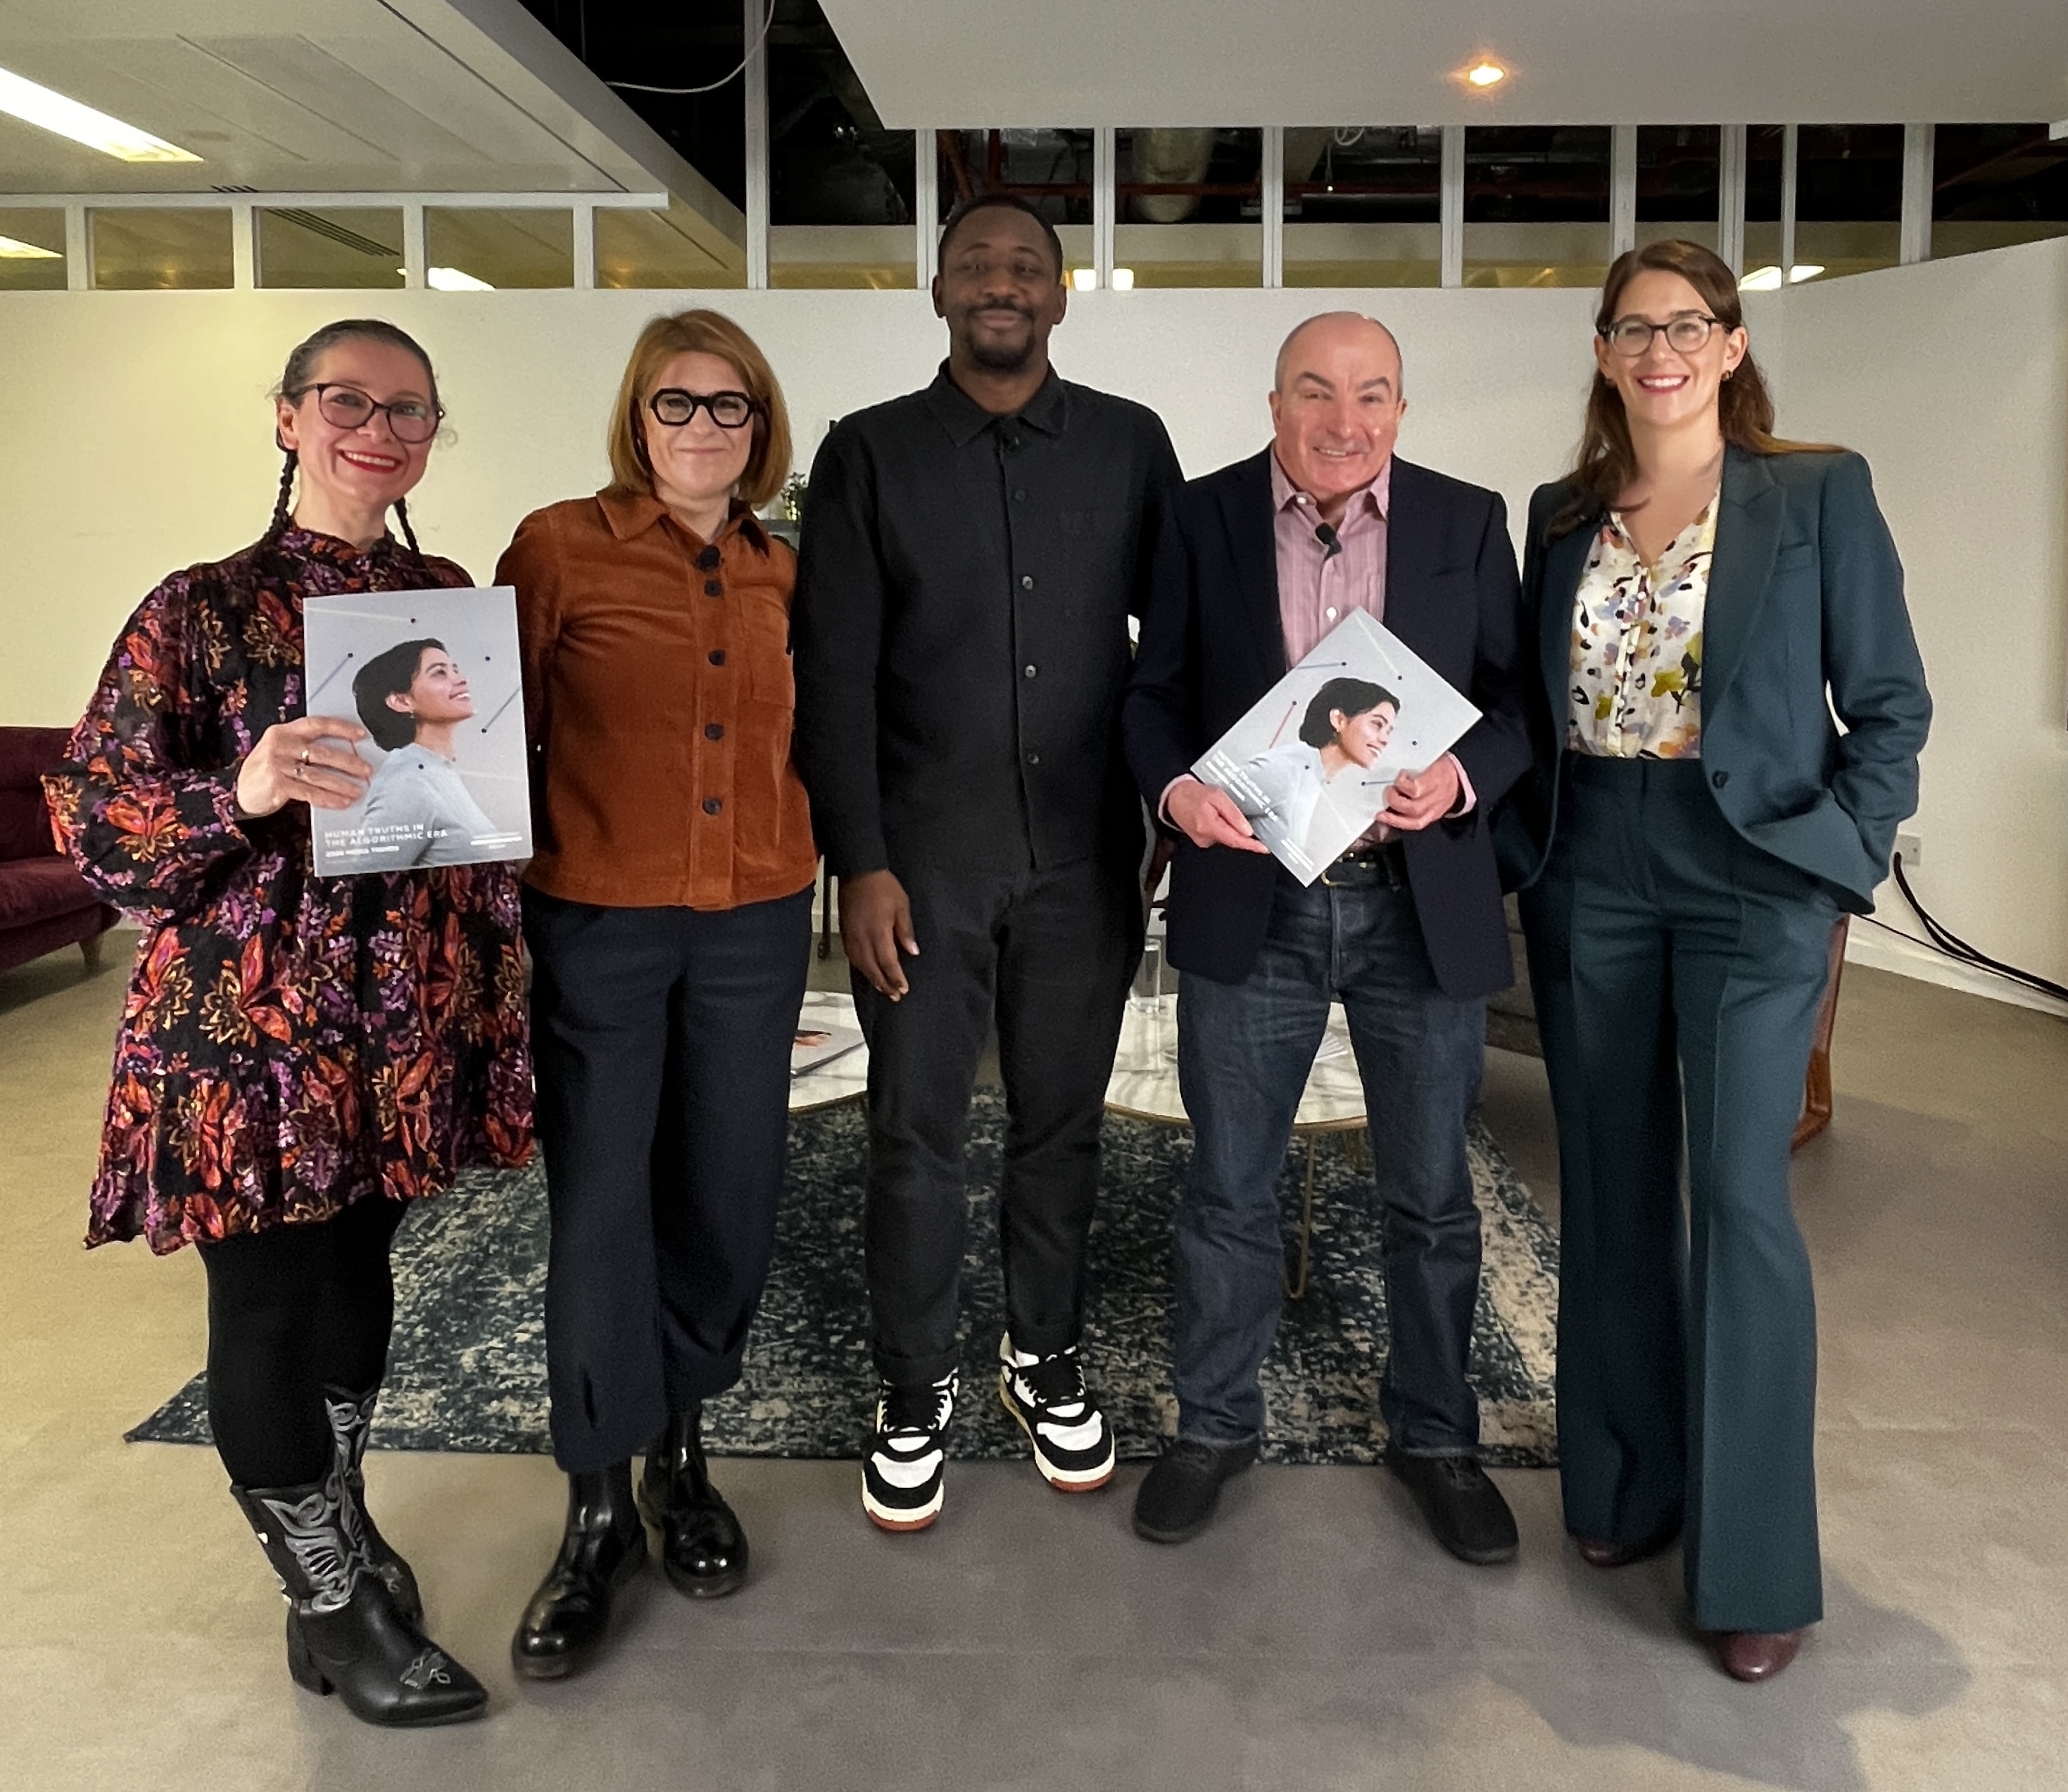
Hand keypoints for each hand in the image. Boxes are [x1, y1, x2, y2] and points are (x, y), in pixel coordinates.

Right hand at [235, 716, 372, 816]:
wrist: (239, 791)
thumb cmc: (266, 768)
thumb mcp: (280, 749)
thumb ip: (304, 746)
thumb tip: (345, 751)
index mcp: (283, 731)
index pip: (316, 724)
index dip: (341, 728)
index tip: (362, 734)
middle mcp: (280, 745)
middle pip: (321, 752)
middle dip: (348, 762)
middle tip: (367, 769)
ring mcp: (277, 765)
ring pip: (318, 775)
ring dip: (342, 784)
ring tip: (359, 790)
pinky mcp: (277, 785)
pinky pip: (309, 792)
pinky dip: (328, 798)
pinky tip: (342, 802)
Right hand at [839, 869, 918, 999]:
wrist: (858, 871)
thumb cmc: (882, 886)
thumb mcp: (901, 905)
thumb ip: (905, 930)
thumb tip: (912, 951)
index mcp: (878, 932)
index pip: (888, 962)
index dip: (896, 978)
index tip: (904, 989)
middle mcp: (862, 938)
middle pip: (873, 969)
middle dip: (885, 984)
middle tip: (895, 996)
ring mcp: (851, 936)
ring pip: (861, 965)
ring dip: (872, 979)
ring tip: (883, 988)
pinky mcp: (845, 932)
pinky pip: (852, 957)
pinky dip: (861, 967)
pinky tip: (867, 970)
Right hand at [1166, 778, 1271, 853]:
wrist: (1174, 797)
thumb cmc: (1193, 794)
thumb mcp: (1217, 796)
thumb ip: (1233, 814)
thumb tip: (1246, 830)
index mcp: (1209, 826)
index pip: (1236, 841)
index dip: (1252, 846)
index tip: (1264, 848)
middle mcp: (1205, 837)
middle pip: (1232, 839)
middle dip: (1239, 829)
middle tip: (1230, 811)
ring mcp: (1203, 841)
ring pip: (1226, 837)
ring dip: (1229, 826)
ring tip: (1217, 809)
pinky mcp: (1202, 840)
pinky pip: (1219, 836)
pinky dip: (1223, 827)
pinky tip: (1215, 816)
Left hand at [1378, 757, 1461, 832]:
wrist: (1458, 780)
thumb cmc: (1442, 768)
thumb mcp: (1432, 759)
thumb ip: (1415, 761)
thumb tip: (1395, 757)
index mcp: (1436, 779)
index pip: (1417, 788)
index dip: (1403, 783)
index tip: (1400, 775)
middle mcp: (1436, 798)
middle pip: (1413, 807)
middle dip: (1395, 800)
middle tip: (1388, 790)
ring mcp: (1434, 810)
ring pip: (1413, 820)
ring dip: (1393, 817)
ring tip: (1382, 811)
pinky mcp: (1430, 817)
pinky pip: (1414, 825)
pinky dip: (1398, 823)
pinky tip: (1387, 819)